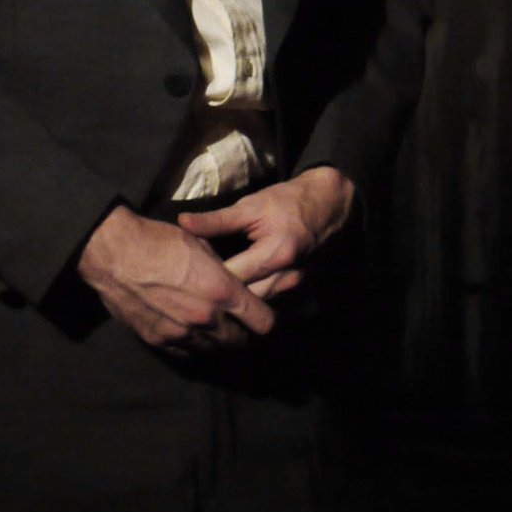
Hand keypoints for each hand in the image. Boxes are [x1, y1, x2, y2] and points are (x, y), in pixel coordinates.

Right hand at [76, 204, 274, 352]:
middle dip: (243, 334)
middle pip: (239, 342)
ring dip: (217, 342)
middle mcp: (205, 319)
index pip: (262, 322)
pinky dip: (193, 346)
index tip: (260, 314)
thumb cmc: (159, 241)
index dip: (265, 319)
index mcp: (221, 292)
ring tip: (214, 330)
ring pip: (213, 351)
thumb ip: (223, 273)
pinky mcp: (158, 341)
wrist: (114, 253)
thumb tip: (235, 284)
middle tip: (239, 324)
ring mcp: (181, 334)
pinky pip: (186, 353)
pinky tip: (191, 333)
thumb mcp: (202, 247)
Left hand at [175, 166, 355, 299]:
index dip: (206, 279)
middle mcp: (287, 277)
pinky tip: (234, 300)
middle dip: (219, 297)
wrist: (329, 207)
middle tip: (193, 292)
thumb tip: (182, 223)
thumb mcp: (250, 207)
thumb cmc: (287, 203)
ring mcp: (296, 289)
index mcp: (275, 253)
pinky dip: (251, 304)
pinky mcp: (300, 294)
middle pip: (243, 300)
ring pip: (256, 308)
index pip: (231, 278)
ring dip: (235, 304)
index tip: (185, 276)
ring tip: (209, 298)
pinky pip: (269, 306)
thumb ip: (216, 220)